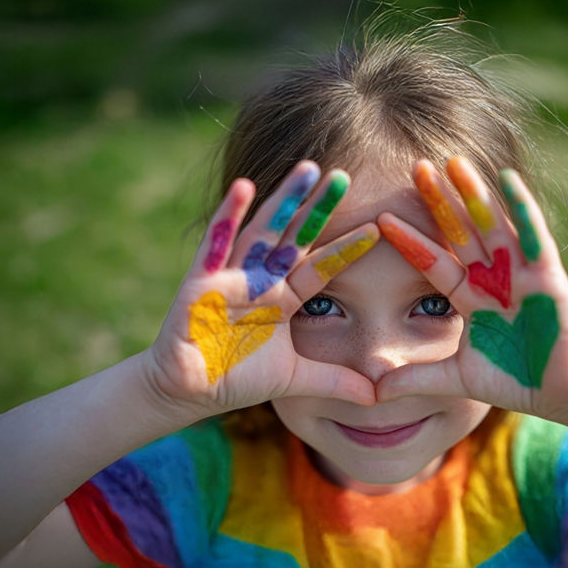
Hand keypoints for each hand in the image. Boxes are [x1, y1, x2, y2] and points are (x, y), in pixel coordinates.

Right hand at [147, 161, 378, 416]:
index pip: (321, 268)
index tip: (379, 227)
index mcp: (283, 298)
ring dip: (283, 200)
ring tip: (306, 170)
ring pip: (262, 230)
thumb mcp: (295, 379)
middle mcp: (260, 279)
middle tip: (343, 175)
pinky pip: (217, 242)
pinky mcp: (202, 280)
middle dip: (318, 207)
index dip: (347, 249)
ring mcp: (231, 275)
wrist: (187, 392)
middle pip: (295, 236)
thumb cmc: (236, 378)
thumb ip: (334, 381)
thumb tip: (378, 397)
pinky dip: (229, 214)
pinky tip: (244, 186)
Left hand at [374, 157, 567, 419]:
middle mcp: (494, 278)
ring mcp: (521, 274)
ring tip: (454, 162)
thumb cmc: (516, 380)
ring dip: (474, 194)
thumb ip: (416, 378)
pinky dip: (523, 208)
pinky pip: (534, 237)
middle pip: (461, 232)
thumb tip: (372, 392)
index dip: (410, 241)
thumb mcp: (456, 379)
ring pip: (492, 225)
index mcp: (472, 297)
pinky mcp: (548, 277)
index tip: (380, 218)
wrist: (563, 394)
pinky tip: (508, 179)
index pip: (434, 263)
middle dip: (439, 200)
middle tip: (417, 166)